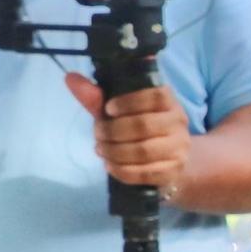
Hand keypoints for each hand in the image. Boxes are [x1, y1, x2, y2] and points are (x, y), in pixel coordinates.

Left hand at [64, 73, 189, 194]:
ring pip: (143, 151)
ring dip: (114, 152)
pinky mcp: (175, 170)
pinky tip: (110, 165)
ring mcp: (179, 147)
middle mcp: (178, 122)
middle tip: (98, 134)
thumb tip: (71, 78)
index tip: (109, 109)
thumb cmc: (137, 128)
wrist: (166, 157)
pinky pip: (145, 173)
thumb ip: (96, 97)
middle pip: (144, 125)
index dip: (130, 102)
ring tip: (101, 150)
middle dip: (112, 131)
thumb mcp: (118, 111)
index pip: (155, 96)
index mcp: (167, 102)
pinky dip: (122, 170)